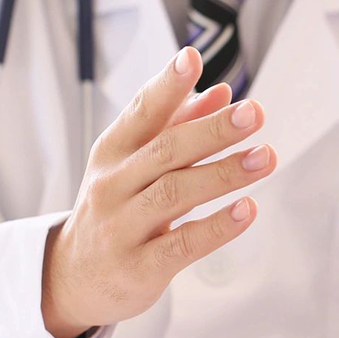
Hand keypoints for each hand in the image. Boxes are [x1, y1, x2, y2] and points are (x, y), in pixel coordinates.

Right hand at [41, 46, 277, 337]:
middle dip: (212, 130)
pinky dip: (217, 227)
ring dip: (224, 173)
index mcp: (111, 153)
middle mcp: (112, 186)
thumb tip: (221, 92)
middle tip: (254, 113)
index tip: (193, 58)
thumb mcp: (132, 166)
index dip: (166, 86)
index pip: (140, 113)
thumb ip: (176, 128)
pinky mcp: (140, 268)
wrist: (73, 279)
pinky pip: (183, 244)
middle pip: (165, 151)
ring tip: (266, 157)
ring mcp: (123, 229)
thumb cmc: (114, 212)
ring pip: (175, 194)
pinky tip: (247, 209)